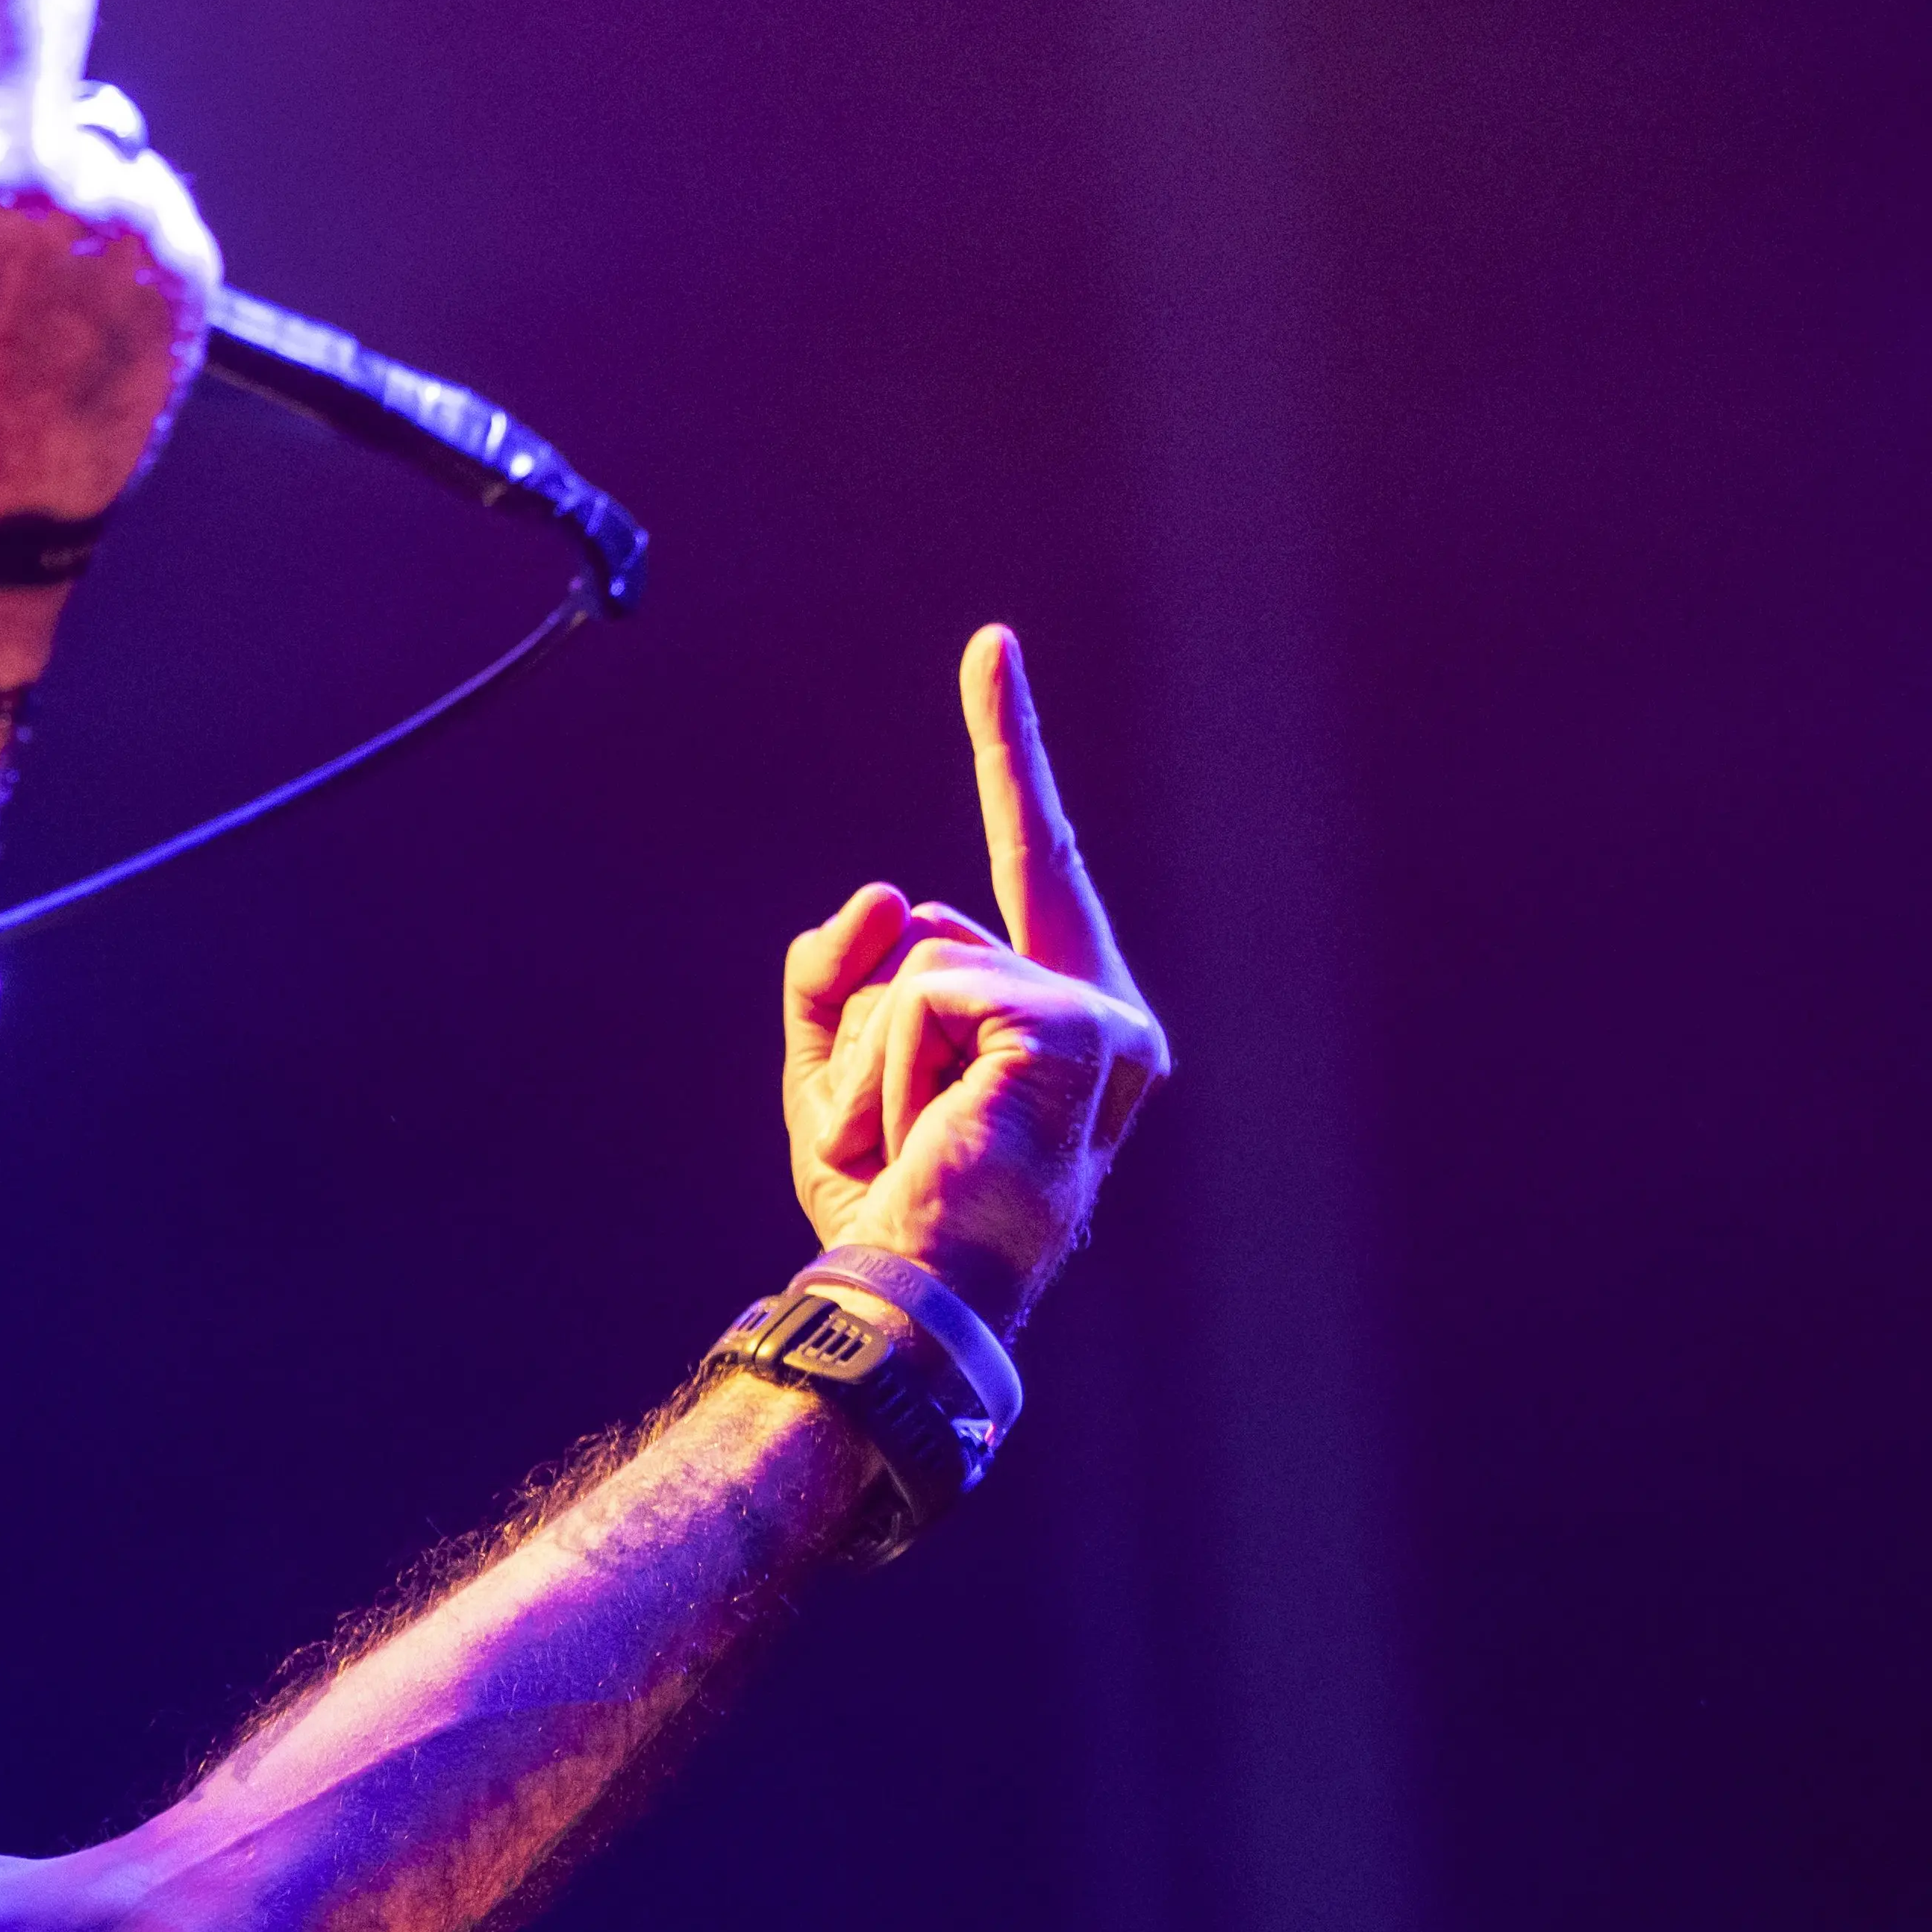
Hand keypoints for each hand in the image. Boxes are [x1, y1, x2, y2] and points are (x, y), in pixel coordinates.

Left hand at [780, 627, 1171, 1334]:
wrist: (906, 1286)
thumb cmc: (886, 1197)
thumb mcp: (829, 1069)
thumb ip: (837, 968)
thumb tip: (886, 888)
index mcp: (1059, 1009)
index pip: (1026, 857)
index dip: (1008, 747)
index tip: (988, 644)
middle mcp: (1103, 1008)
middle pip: (925, 925)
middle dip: (867, 1023)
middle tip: (900, 1129)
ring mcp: (1102, 1019)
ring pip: (918, 958)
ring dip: (875, 1057)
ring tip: (913, 1139)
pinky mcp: (1073, 1028)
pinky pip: (926, 989)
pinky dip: (890, 1064)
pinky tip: (925, 1133)